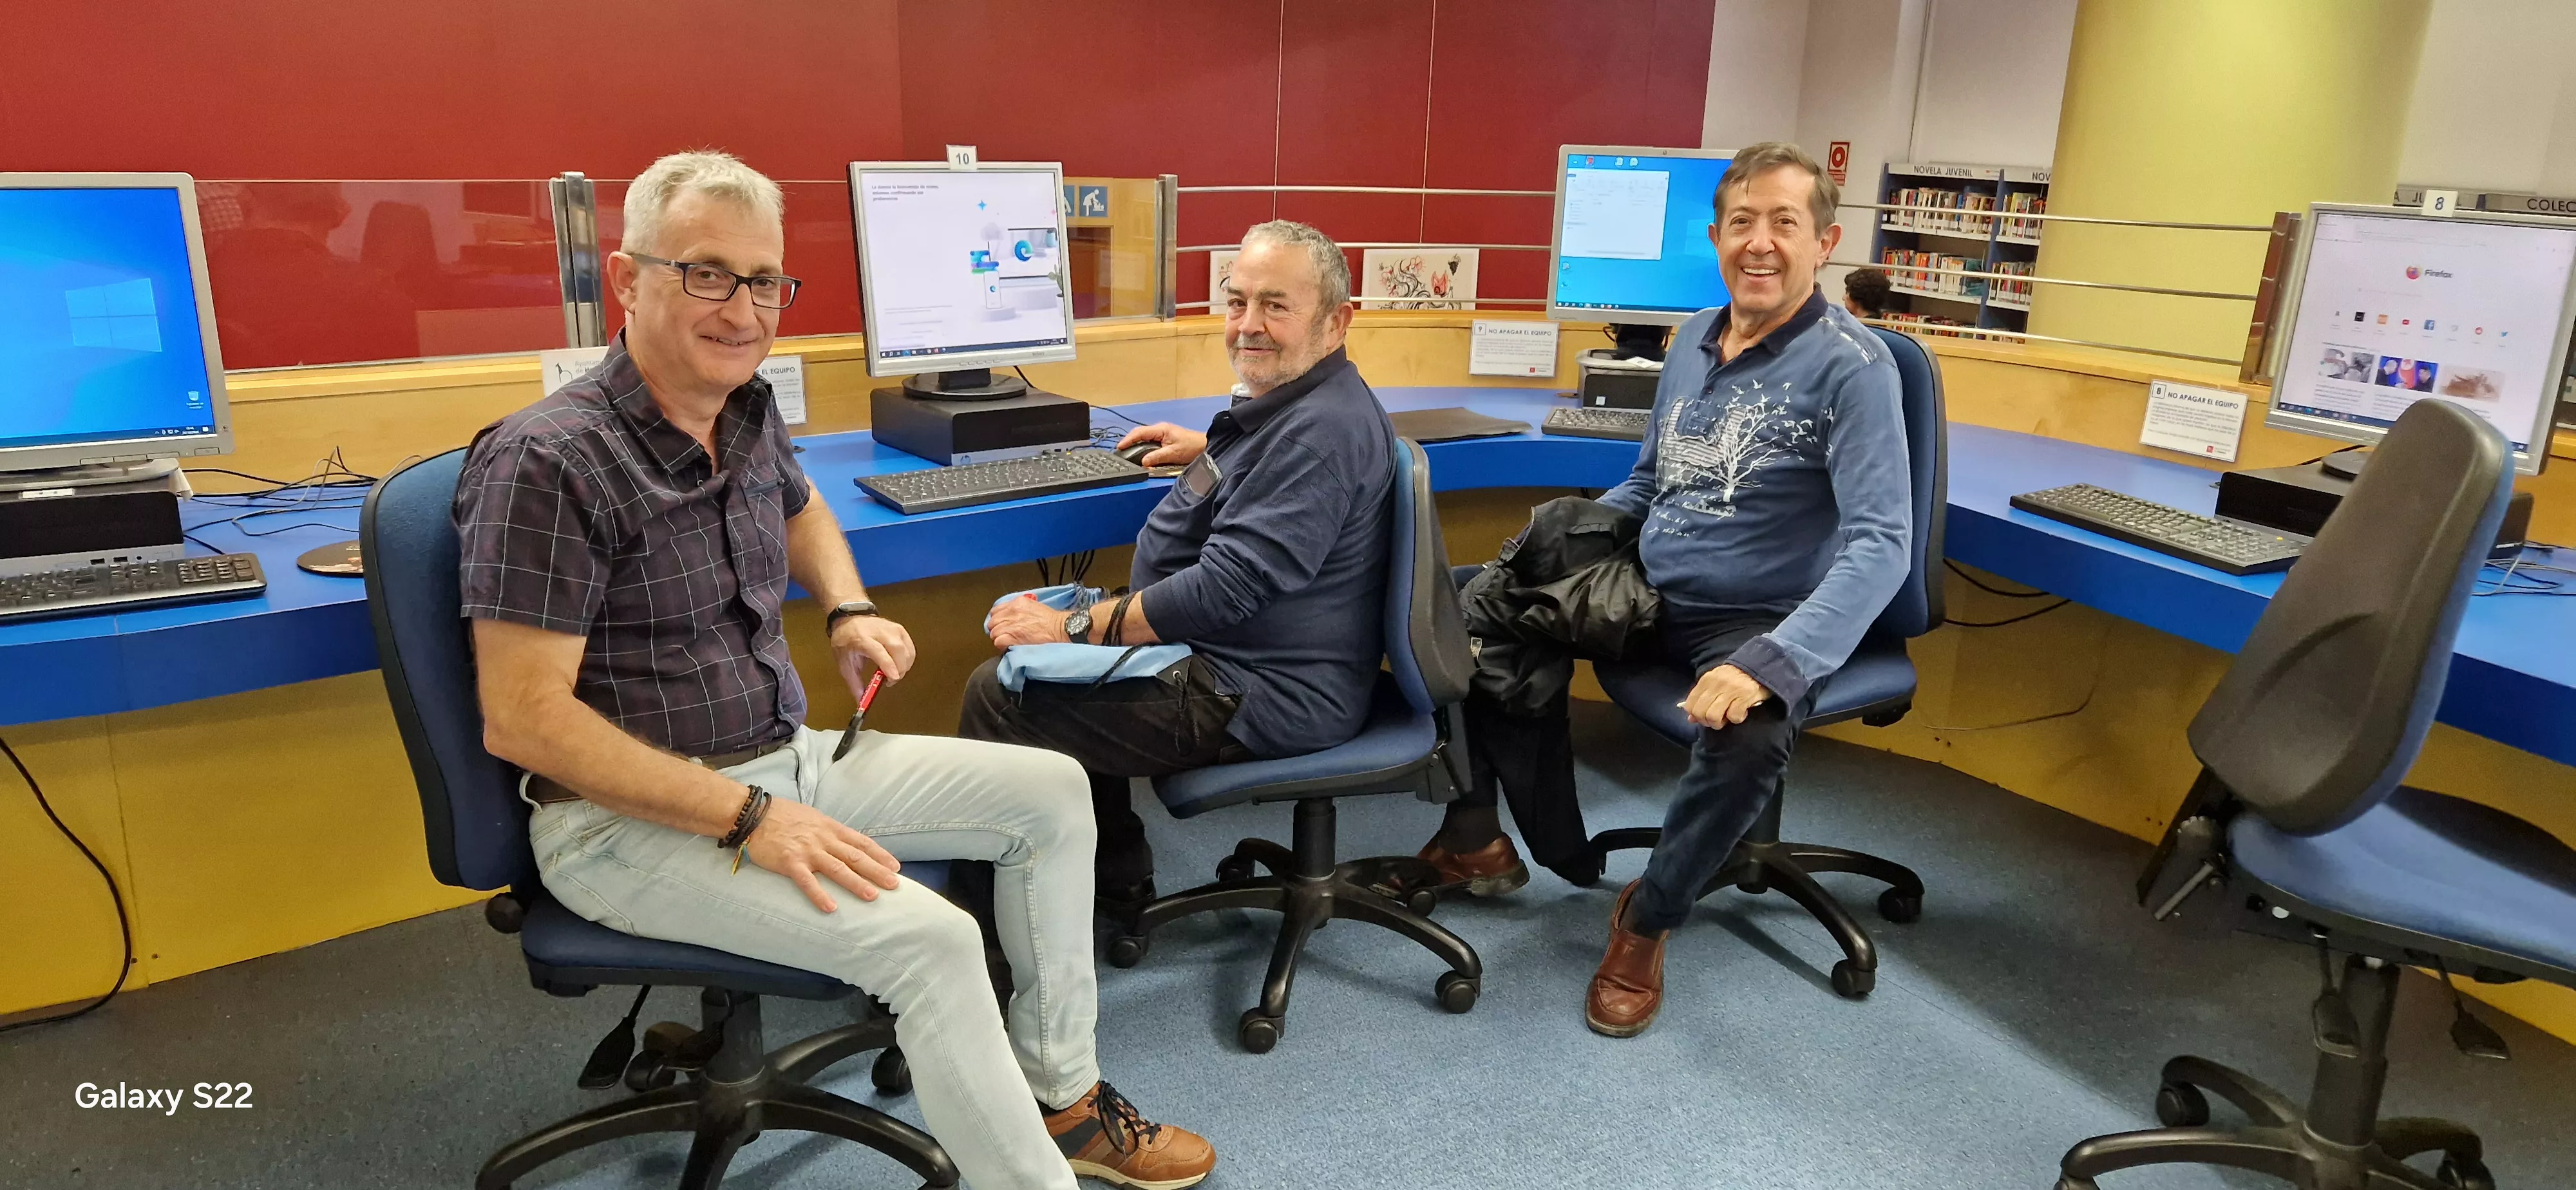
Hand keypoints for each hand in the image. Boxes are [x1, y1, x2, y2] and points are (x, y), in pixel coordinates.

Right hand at [742, 798, 901, 912]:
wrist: (754, 814)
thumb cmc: (783, 815)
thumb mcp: (813, 818)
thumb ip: (829, 831)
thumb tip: (846, 842)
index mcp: (830, 828)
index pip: (861, 842)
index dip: (879, 854)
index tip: (895, 866)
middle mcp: (823, 839)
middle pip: (855, 856)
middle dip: (876, 870)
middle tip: (894, 884)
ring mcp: (807, 851)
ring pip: (837, 868)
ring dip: (856, 883)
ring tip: (872, 896)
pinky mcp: (790, 862)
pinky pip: (807, 881)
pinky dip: (819, 895)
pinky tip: (831, 908)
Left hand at [831, 614, 914, 700]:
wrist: (850, 619)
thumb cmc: (846, 641)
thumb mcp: (844, 663)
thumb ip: (854, 683)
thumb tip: (861, 701)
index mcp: (862, 639)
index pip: (879, 651)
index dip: (888, 666)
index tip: (892, 679)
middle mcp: (879, 632)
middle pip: (897, 649)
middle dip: (899, 669)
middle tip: (891, 680)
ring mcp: (891, 629)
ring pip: (906, 649)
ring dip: (904, 666)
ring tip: (893, 673)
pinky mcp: (899, 629)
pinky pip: (910, 647)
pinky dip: (908, 659)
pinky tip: (899, 665)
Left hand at [988, 593, 1074, 647]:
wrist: (1058, 628)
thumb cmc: (1051, 620)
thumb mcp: (1034, 606)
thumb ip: (1020, 608)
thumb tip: (1012, 615)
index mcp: (1017, 603)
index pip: (996, 610)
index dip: (997, 619)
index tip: (1000, 624)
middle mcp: (1012, 612)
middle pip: (993, 622)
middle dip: (996, 629)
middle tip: (1003, 634)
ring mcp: (1011, 624)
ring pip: (994, 633)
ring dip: (999, 638)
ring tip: (1007, 641)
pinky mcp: (1012, 636)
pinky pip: (998, 641)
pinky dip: (1001, 645)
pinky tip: (1008, 646)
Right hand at [1117, 422, 1206, 467]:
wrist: (1206, 446)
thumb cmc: (1192, 447)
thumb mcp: (1173, 453)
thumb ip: (1157, 457)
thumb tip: (1143, 462)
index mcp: (1161, 429)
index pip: (1139, 433)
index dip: (1128, 440)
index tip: (1119, 447)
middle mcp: (1160, 430)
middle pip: (1140, 434)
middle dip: (1130, 442)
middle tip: (1121, 452)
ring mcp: (1163, 434)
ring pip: (1145, 438)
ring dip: (1136, 445)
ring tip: (1128, 453)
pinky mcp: (1166, 440)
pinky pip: (1150, 443)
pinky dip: (1143, 448)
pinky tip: (1141, 454)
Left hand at [1681, 663, 1770, 729]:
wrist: (1760, 666)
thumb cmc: (1736, 677)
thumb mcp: (1716, 683)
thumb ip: (1703, 698)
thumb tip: (1691, 718)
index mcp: (1706, 680)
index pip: (1690, 704)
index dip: (1696, 715)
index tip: (1704, 717)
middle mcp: (1716, 684)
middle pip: (1700, 712)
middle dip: (1707, 722)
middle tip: (1717, 720)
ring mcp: (1730, 690)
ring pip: (1713, 716)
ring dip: (1720, 723)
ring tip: (1727, 718)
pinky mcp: (1745, 696)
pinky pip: (1733, 716)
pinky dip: (1737, 719)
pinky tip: (1741, 713)